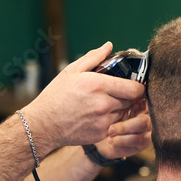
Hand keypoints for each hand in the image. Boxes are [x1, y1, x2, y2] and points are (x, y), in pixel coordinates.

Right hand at [23, 42, 145, 154]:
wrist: (43, 125)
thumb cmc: (55, 96)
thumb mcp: (71, 71)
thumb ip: (93, 57)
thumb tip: (109, 46)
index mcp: (98, 85)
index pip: (134, 88)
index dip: (137, 86)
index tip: (134, 85)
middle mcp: (103, 104)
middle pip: (131, 101)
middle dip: (125, 96)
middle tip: (114, 93)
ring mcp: (103, 121)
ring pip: (123, 113)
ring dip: (117, 109)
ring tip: (99, 105)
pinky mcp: (101, 134)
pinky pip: (114, 125)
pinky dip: (108, 121)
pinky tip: (94, 117)